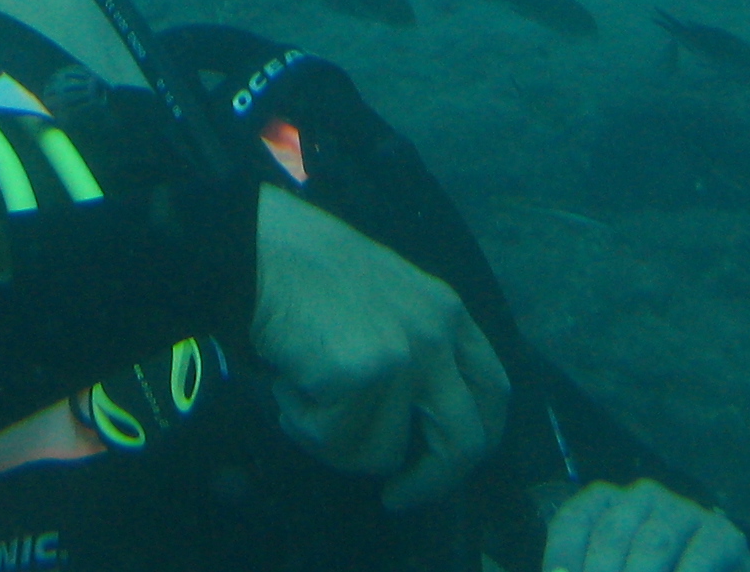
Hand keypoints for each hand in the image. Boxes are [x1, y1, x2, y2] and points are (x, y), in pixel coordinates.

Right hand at [251, 184, 508, 509]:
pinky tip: (288, 384)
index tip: (445, 467)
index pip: (492, 390)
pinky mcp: (364, 375)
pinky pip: (334, 440)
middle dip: (430, 483)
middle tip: (396, 499)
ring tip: (301, 392)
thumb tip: (408, 429)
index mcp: (446, 311)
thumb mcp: (384, 300)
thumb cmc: (304, 271)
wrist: (257, 249)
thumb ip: (410, 350)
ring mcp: (404, 355)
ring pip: (382, 453)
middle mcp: (436, 334)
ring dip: (334, 439)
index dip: (476, 439)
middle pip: (463, 441)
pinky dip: (304, 425)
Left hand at [546, 481, 749, 571]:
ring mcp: (683, 510)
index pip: (574, 522)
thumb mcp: (616, 570)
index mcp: (607, 504)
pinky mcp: (721, 533)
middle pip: (610, 534)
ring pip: (652, 543)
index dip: (564, 559)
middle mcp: (642, 497)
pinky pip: (699, 555)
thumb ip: (586, 570)